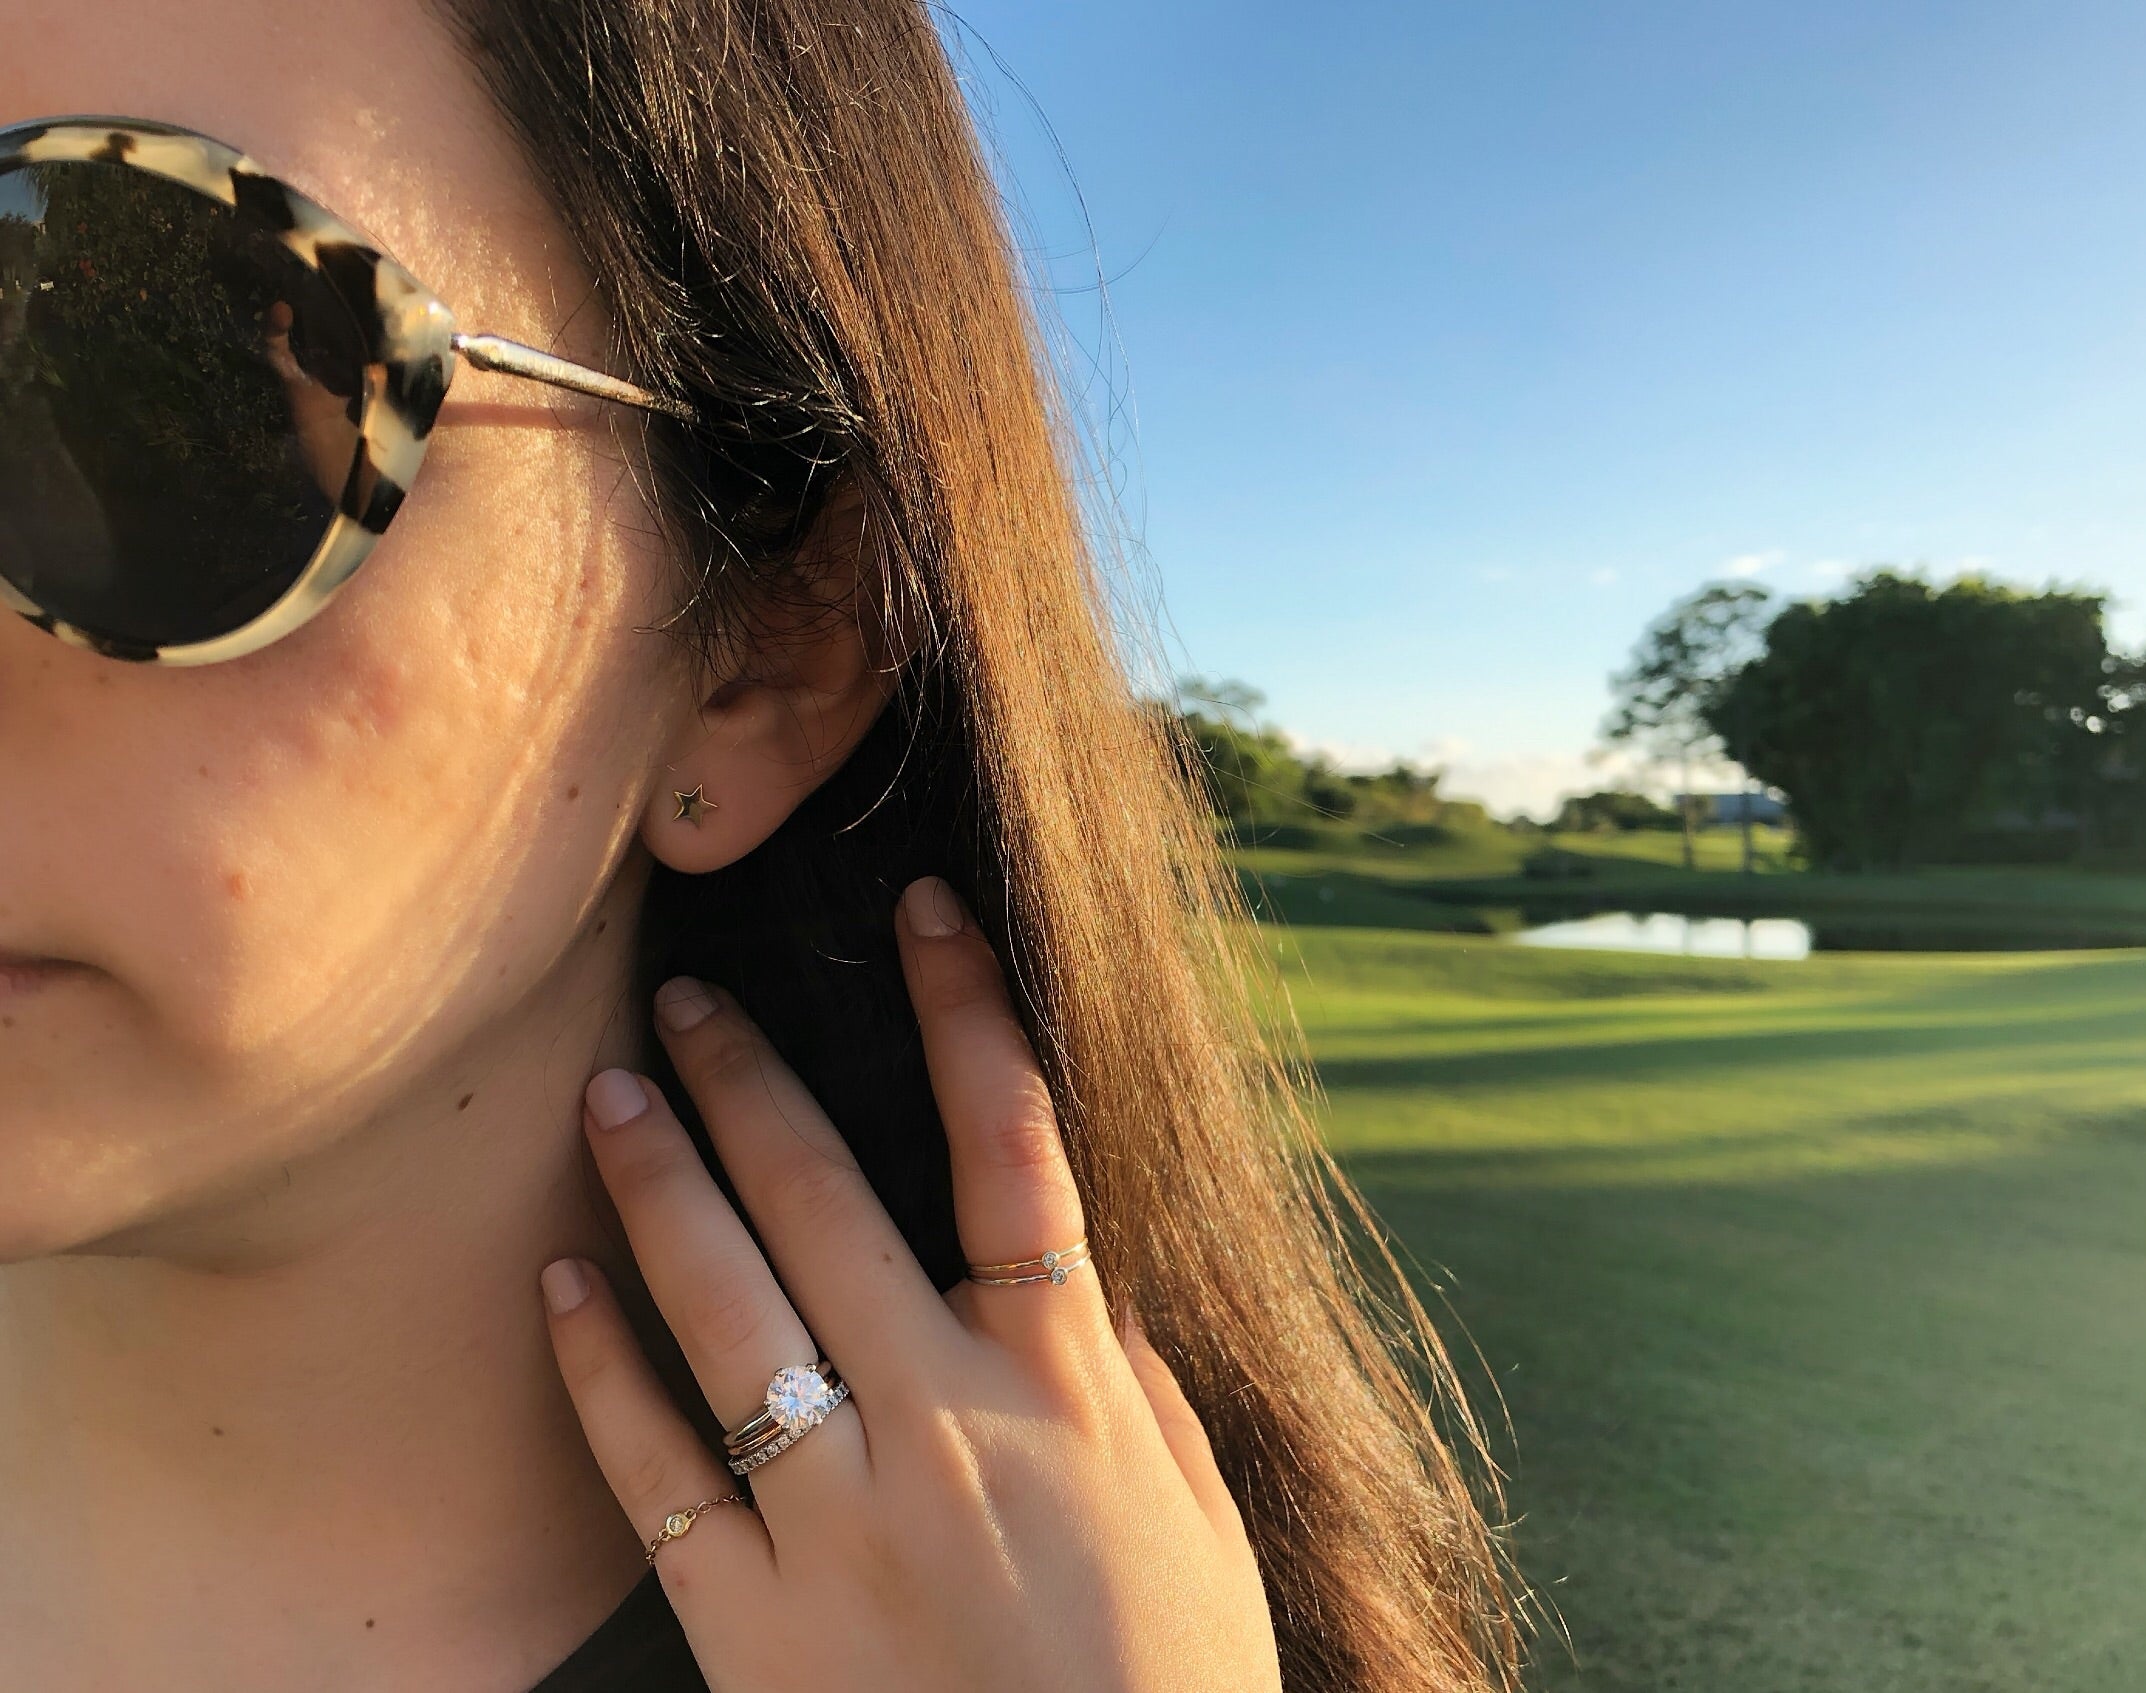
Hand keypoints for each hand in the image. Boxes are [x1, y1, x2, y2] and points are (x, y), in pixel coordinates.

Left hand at [539, 876, 1281, 1691]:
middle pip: (830, 1200)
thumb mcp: (1195, 1516)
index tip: (924, 913)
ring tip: (610, 1096)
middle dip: (752, 1079)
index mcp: (1068, 1384)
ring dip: (660, 1184)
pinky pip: (650, 1470)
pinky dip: (598, 1370)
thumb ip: (1129, 1384)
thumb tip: (1076, 1281)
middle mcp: (944, 1421)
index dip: (966, 1012)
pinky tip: (561, 1286)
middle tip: (686, 997)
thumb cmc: (1169, 1687)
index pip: (1017, 1150)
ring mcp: (836, 1516)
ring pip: (726, 1306)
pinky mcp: (750, 1619)